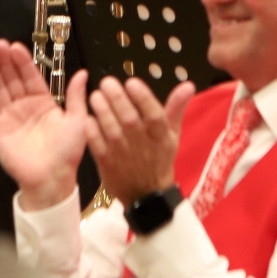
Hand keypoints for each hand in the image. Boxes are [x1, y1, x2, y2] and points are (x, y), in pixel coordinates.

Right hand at [0, 40, 87, 210]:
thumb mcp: (78, 120)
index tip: (16, 47)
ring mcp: (10, 117)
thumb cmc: (67, 154)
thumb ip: (76, 96)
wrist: (52, 179)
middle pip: (12, 79)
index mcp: (43, 103)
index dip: (22, 62)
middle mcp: (25, 107)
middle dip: (4, 62)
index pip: (30, 76)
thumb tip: (83, 74)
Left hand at [85, 75, 194, 207]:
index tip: (131, 82)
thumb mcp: (172, 135)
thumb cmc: (159, 158)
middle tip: (107, 83)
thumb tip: (188, 85)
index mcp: (161, 136)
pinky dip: (93, 131)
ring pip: (112, 130)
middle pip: (130, 119)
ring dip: (103, 111)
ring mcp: (123, 155)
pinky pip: (98, 146)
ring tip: (95, 96)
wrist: (146, 194)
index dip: (143, 98)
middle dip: (117, 99)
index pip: (154, 115)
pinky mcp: (107, 164)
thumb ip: (177, 108)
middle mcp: (143, 145)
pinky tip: (88, 117)